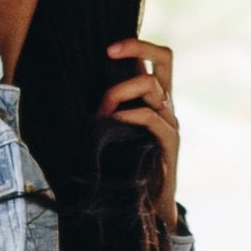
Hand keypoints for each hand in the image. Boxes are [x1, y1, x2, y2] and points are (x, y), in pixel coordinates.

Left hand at [102, 36, 180, 219]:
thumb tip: (81, 85)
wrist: (148, 205)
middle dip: (136, 47)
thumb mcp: (115, 128)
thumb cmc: (125, 165)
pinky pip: (150, 116)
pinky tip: (111, 122)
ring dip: (119, 92)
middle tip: (108, 53)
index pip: (158, 58)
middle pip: (165, 58)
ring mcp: (170, 122)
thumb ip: (111, 106)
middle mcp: (167, 105)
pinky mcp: (169, 142)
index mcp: (156, 98)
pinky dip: (128, 114)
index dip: (137, 45)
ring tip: (101, 112)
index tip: (108, 49)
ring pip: (150, 85)